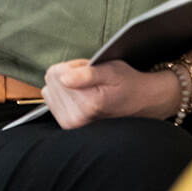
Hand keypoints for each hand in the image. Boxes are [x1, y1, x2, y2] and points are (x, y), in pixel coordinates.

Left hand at [42, 59, 179, 129]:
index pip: (57, 72)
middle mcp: (75, 118)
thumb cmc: (127, 84)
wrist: (140, 103)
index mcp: (86, 104)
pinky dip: (65, 94)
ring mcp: (70, 124)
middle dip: (70, 75)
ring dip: (67, 85)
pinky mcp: (67, 124)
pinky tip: (82, 95)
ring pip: (51, 89)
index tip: (91, 70)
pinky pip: (52, 99)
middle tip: (93, 81)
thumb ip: (86, 74)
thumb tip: (63, 78)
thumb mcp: (111, 71)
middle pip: (52, 81)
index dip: (73, 66)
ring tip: (89, 88)